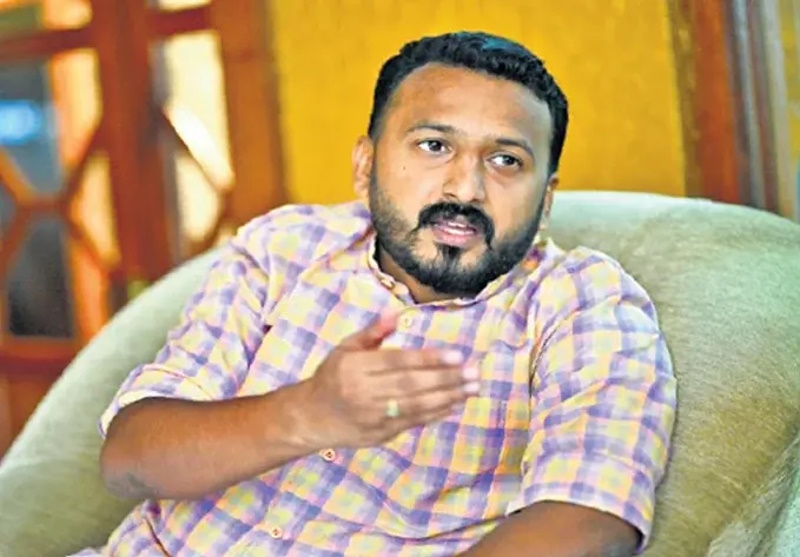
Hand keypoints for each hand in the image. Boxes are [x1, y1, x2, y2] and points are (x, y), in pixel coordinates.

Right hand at [301, 313, 479, 448]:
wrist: (311, 417)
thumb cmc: (332, 376)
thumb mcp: (345, 348)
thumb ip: (372, 332)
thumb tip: (396, 313)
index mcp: (356, 367)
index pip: (399, 361)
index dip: (429, 358)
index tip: (457, 355)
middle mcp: (364, 392)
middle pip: (411, 384)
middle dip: (446, 379)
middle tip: (473, 372)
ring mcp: (373, 416)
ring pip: (416, 406)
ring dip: (448, 397)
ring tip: (472, 388)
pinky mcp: (380, 434)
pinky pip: (413, 422)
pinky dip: (436, 414)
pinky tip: (455, 404)